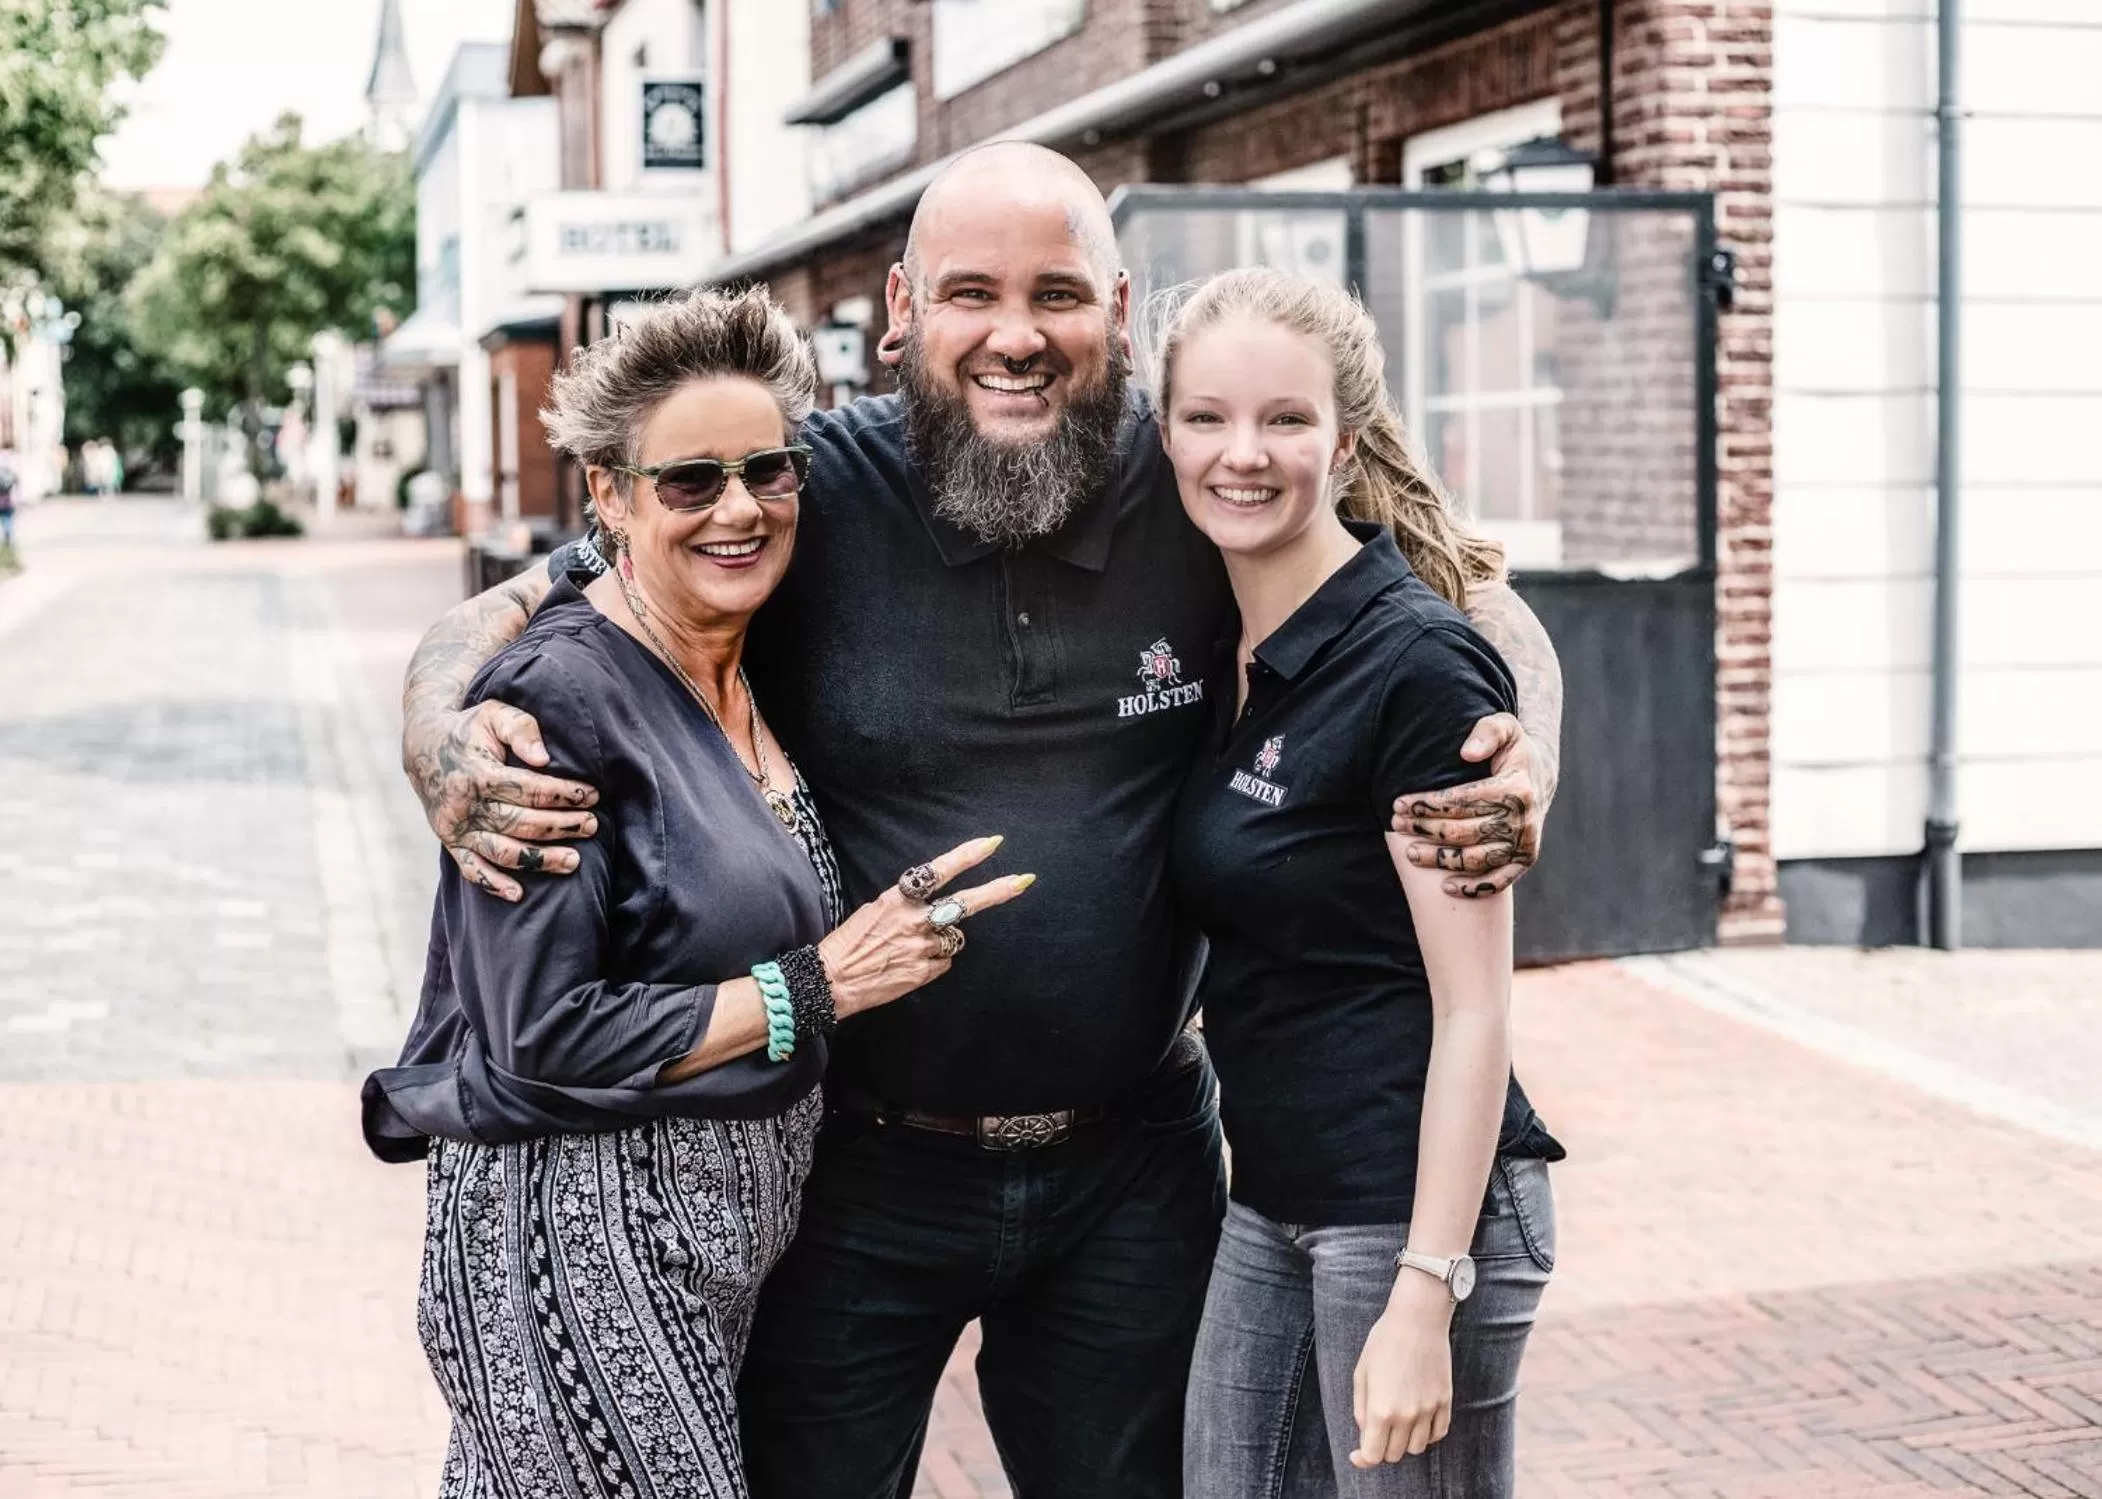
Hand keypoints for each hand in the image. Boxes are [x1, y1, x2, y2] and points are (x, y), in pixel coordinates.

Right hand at [405, 699, 600, 901]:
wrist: (424, 746)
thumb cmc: (471, 728)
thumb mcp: (494, 714)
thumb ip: (521, 728)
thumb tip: (543, 758)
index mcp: (479, 773)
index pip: (529, 790)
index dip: (563, 794)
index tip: (592, 794)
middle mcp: (466, 805)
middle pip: (522, 823)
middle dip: (561, 826)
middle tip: (592, 825)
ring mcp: (457, 828)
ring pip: (503, 852)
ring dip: (540, 860)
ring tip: (574, 861)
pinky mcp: (451, 842)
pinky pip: (472, 870)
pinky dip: (494, 884)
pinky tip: (519, 893)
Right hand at [818, 836, 1034, 1016]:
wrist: (830, 982)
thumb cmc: (848, 944)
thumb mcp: (874, 911)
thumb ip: (906, 907)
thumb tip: (930, 911)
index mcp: (899, 899)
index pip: (939, 871)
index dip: (968, 856)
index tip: (993, 844)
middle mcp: (916, 920)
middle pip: (966, 903)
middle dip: (998, 891)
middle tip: (1025, 880)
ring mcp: (923, 948)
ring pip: (953, 940)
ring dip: (940, 942)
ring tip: (910, 949)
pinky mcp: (924, 972)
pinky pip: (942, 964)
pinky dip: (931, 964)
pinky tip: (907, 966)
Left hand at [1351, 1273, 1454, 1466]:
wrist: (1417, 1320)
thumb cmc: (1383, 1342)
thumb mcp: (1361, 1373)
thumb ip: (1361, 1408)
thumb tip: (1366, 1431)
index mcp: (1381, 1410)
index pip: (1373, 1454)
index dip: (1363, 1459)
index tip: (1358, 1455)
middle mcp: (1406, 1416)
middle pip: (1394, 1454)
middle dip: (1382, 1447)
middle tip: (1377, 1430)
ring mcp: (1429, 1410)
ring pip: (1417, 1448)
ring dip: (1405, 1442)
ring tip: (1398, 1423)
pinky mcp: (1445, 1401)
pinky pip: (1438, 1433)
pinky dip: (1427, 1434)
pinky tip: (1418, 1421)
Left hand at [1391, 712, 1545, 897]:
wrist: (1539, 776)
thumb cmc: (1512, 750)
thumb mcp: (1505, 727)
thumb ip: (1487, 732)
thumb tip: (1467, 753)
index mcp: (1516, 788)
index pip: (1463, 800)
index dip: (1428, 803)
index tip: (1399, 803)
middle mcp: (1523, 820)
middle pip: (1464, 831)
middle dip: (1425, 829)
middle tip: (1397, 824)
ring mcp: (1525, 844)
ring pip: (1476, 859)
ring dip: (1440, 859)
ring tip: (1410, 852)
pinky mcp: (1524, 860)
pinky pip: (1498, 881)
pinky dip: (1473, 888)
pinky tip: (1446, 887)